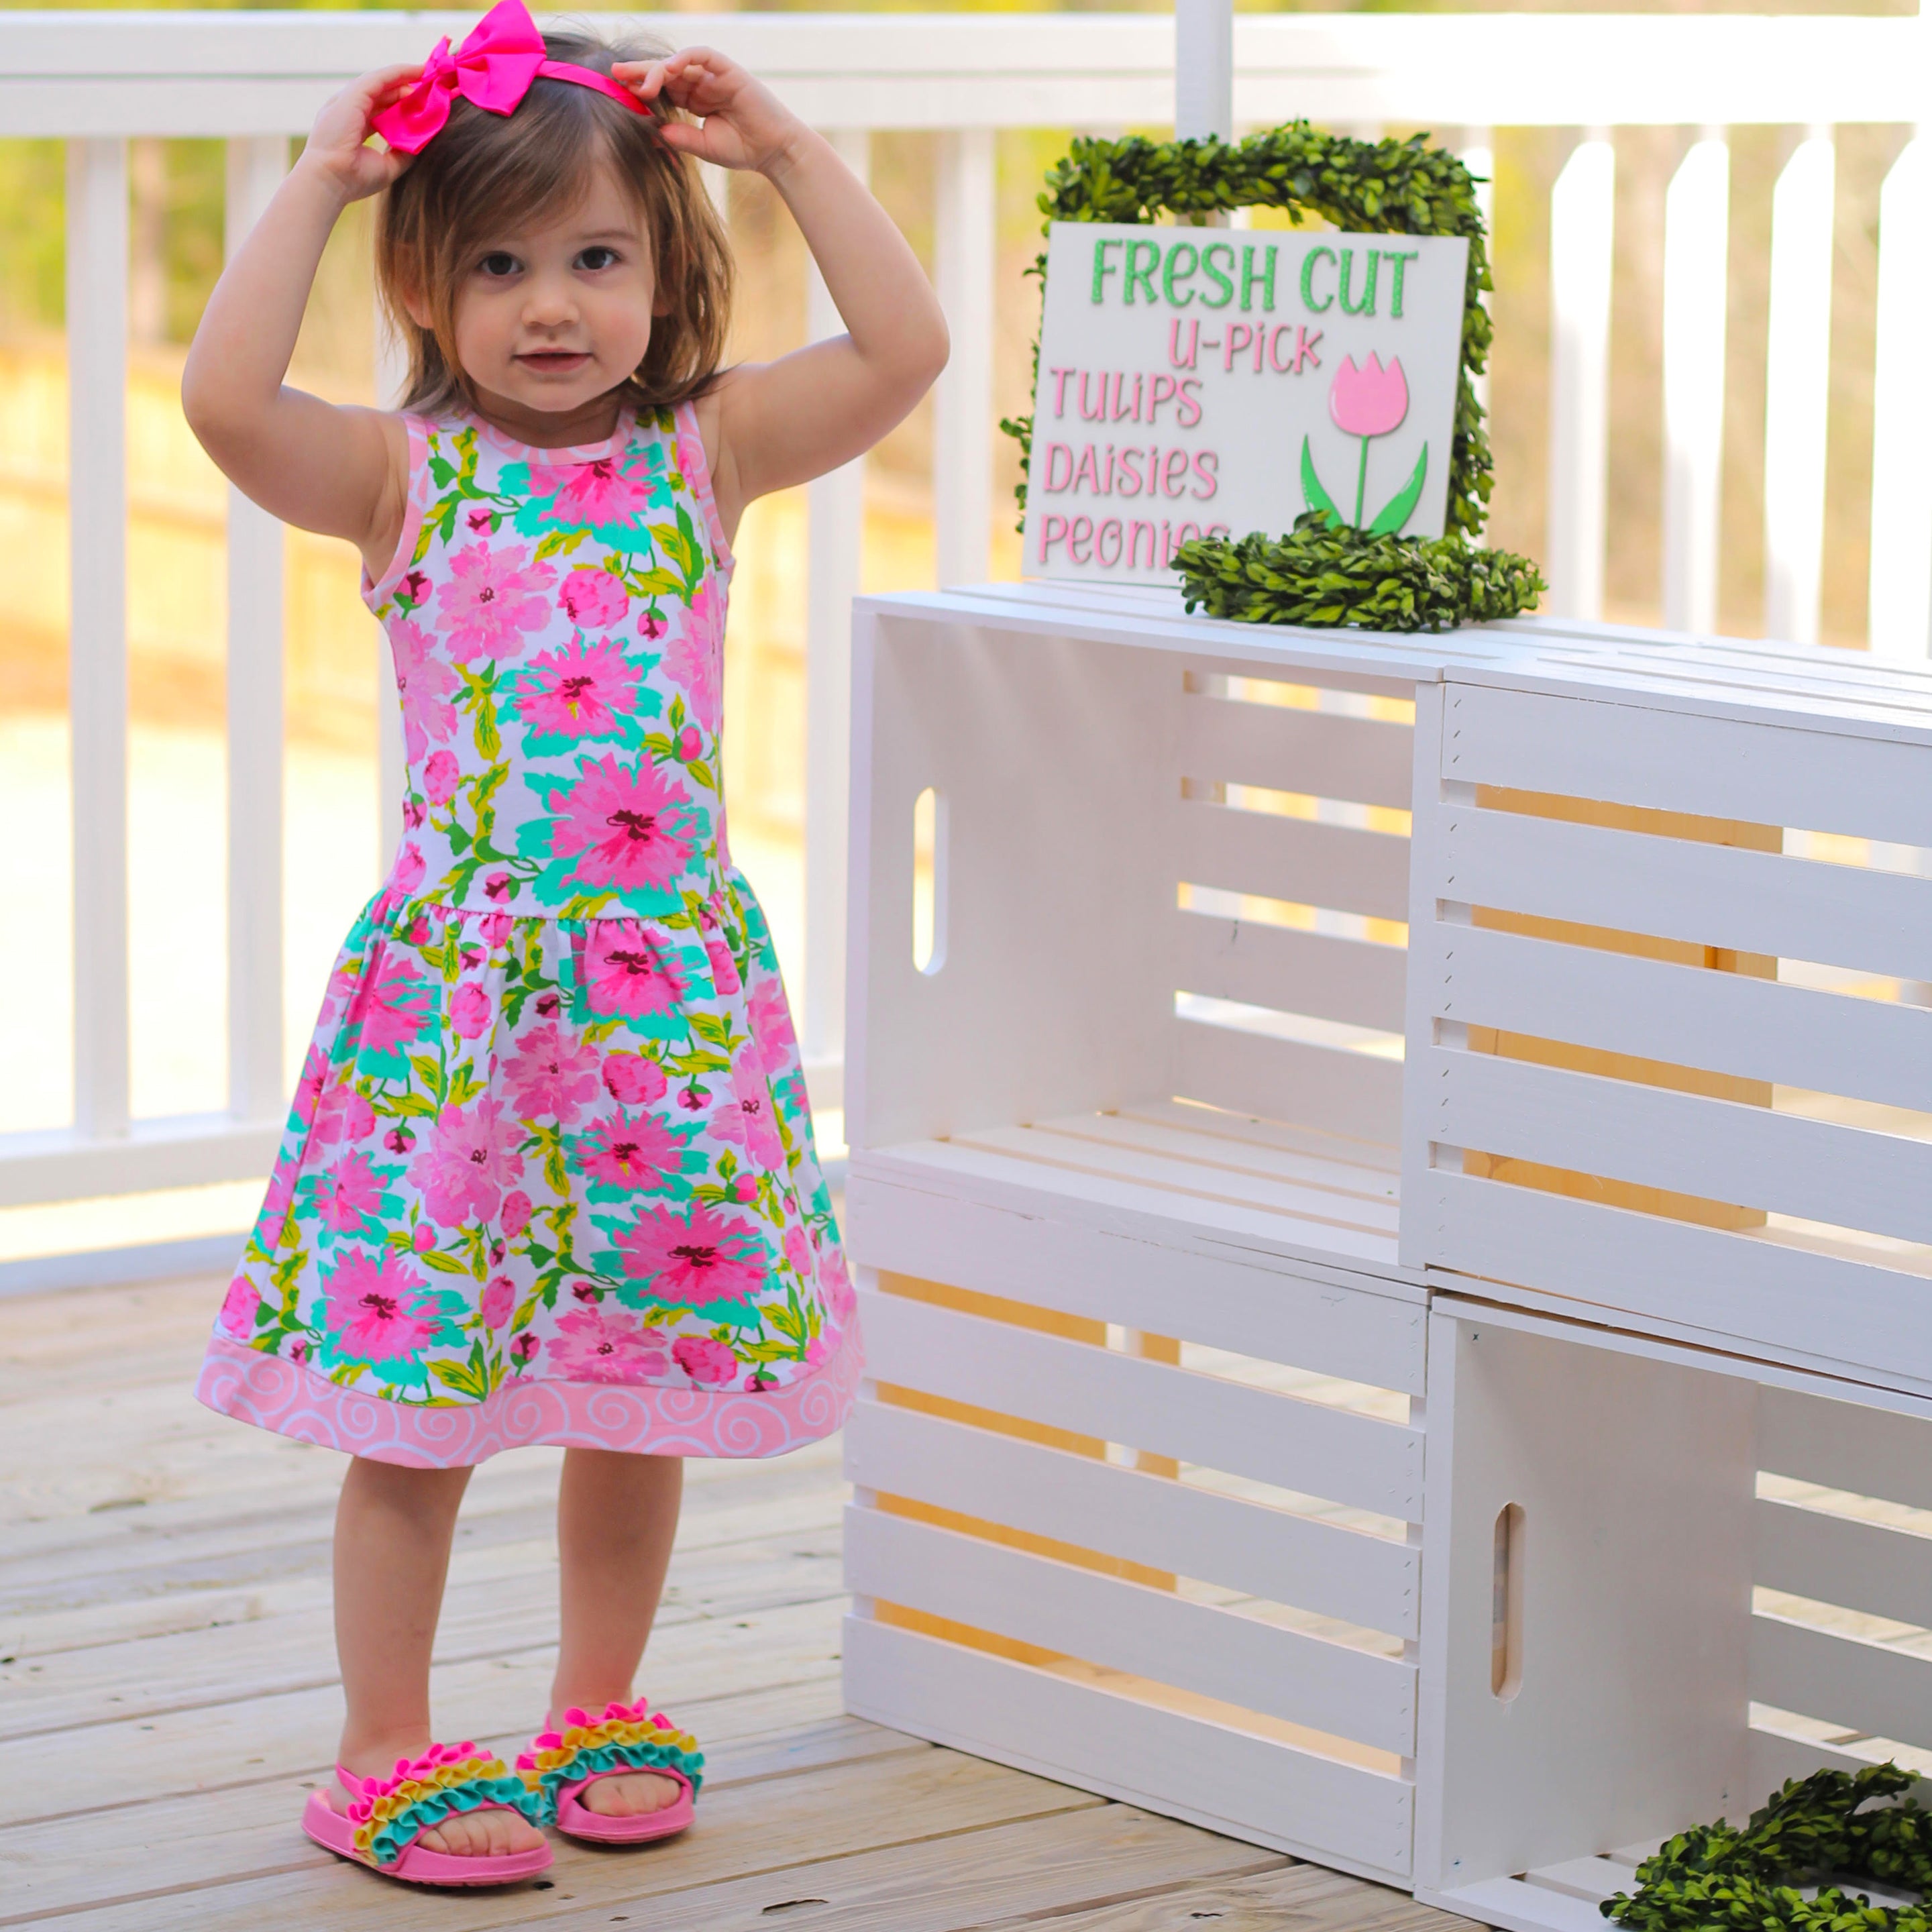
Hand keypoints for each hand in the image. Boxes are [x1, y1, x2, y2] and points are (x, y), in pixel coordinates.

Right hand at [297, 64, 421, 202]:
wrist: (330, 180)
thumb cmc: (353, 179)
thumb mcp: (387, 166)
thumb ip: (402, 154)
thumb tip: (420, 143)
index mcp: (352, 126)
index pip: (379, 109)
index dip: (400, 105)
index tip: (421, 104)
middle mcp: (348, 110)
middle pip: (381, 93)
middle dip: (404, 89)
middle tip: (430, 89)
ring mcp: (348, 101)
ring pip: (380, 82)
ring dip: (404, 77)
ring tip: (426, 75)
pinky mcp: (352, 96)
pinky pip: (379, 78)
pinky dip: (398, 73)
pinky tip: (417, 71)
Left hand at [612, 48, 809, 177]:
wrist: (774, 152)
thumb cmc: (743, 150)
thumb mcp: (703, 146)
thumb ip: (680, 137)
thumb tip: (651, 131)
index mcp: (694, 100)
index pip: (663, 88)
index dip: (641, 87)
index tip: (617, 89)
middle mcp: (702, 84)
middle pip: (665, 71)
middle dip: (640, 72)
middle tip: (616, 74)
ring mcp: (714, 76)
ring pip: (680, 63)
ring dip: (658, 70)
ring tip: (641, 82)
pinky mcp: (728, 70)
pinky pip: (703, 55)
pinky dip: (685, 57)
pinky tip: (670, 67)